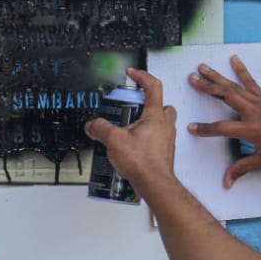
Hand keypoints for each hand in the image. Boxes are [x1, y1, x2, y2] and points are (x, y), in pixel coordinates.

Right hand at [84, 69, 177, 192]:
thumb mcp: (114, 140)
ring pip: (162, 122)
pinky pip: (158, 139)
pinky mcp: (165, 152)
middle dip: (149, 102)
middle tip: (134, 106)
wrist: (156, 185)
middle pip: (162, 105)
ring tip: (130, 128)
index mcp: (155, 116)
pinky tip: (134, 146)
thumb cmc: (143, 162)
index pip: (153, 86)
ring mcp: (167, 139)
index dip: (142, 76)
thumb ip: (100, 128)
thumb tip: (93, 125)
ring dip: (149, 122)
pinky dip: (148, 138)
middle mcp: (165, 125)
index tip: (132, 74)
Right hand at [187, 54, 260, 187]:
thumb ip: (242, 168)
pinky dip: (243, 70)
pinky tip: (234, 59)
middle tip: (192, 80)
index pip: (223, 128)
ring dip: (218, 76)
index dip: (206, 129)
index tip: (192, 128)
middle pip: (226, 97)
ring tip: (202, 67)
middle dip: (207, 88)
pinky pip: (253, 81)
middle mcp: (254, 111)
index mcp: (252, 129)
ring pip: (235, 86)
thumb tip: (226, 182)